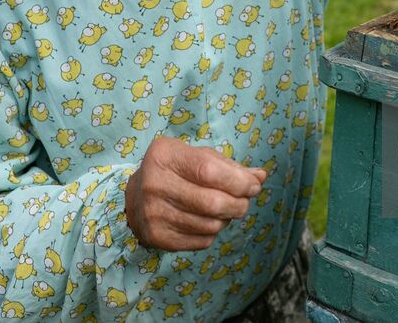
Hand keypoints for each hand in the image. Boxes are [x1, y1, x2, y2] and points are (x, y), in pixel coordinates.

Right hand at [125, 136, 267, 250]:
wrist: (135, 197)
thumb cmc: (176, 171)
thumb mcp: (198, 157)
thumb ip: (230, 166)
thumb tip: (261, 176)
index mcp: (165, 156)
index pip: (210, 171)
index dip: (239, 181)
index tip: (254, 186)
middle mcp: (155, 184)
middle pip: (212, 202)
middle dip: (239, 204)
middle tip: (244, 202)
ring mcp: (153, 213)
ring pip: (210, 225)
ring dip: (226, 219)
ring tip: (223, 210)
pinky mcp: (156, 237)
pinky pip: (201, 241)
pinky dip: (213, 233)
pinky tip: (207, 221)